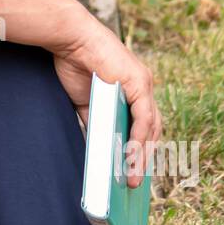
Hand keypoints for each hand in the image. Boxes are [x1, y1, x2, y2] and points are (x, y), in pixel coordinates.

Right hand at [52, 16, 162, 188]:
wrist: (71, 39)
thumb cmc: (75, 65)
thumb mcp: (87, 102)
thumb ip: (97, 122)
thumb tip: (100, 149)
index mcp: (134, 91)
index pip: (145, 126)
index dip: (141, 151)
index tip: (136, 174)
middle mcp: (144, 88)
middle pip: (152, 131)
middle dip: (144, 160)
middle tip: (134, 184)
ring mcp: (144, 85)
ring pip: (151, 129)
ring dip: (142, 156)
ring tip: (131, 179)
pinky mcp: (139, 83)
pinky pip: (143, 119)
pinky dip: (138, 140)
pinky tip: (131, 157)